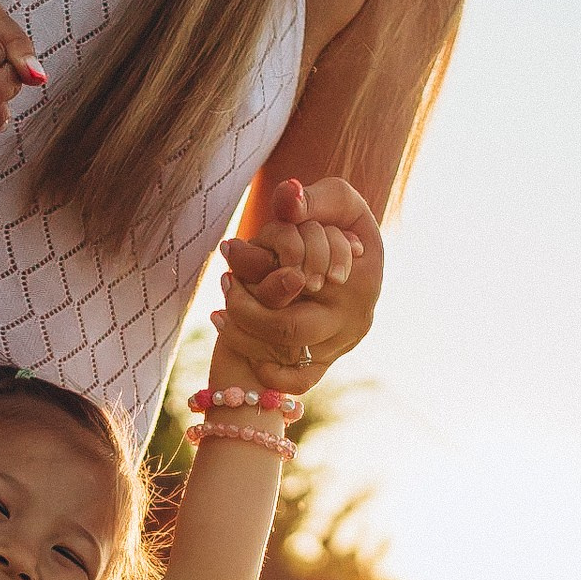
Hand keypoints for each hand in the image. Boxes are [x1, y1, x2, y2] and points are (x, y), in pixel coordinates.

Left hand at [215, 176, 382, 387]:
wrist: (352, 257)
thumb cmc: (339, 222)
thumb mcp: (336, 200)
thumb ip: (311, 198)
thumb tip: (287, 199)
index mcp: (360, 275)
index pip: (302, 275)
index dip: (263, 265)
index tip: (230, 251)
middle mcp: (352, 316)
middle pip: (287, 328)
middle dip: (245, 307)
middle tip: (224, 283)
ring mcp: (340, 344)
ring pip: (284, 352)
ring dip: (243, 333)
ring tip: (220, 309)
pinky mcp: (327, 362)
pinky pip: (296, 381)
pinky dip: (266, 369)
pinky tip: (242, 342)